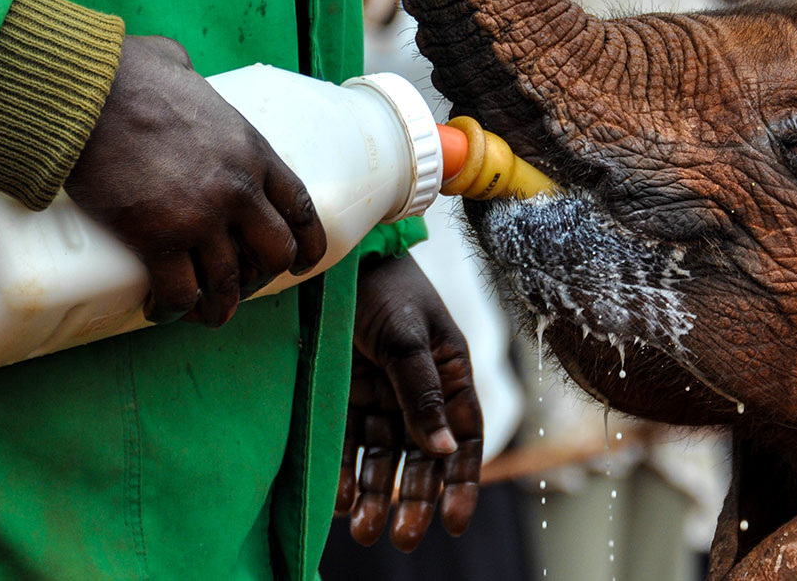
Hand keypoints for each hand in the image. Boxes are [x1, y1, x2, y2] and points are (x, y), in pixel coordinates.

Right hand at [64, 35, 325, 326]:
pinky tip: (162, 310)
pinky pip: (179, 292)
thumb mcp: (184, 68)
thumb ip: (194, 78)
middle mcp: (239, 191)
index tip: (301, 263)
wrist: (88, 92)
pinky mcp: (157, 238)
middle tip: (241, 287)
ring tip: (204, 313)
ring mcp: (201, 218)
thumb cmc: (127, 74)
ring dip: (219, 306)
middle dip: (262, 278)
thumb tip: (178, 66)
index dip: (307, 245)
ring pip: (230, 283)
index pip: (301, 210)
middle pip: (274, 255)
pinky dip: (174, 309)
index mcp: (253, 153)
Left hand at [338, 256, 482, 551]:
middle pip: (421, 456)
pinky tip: (338, 501)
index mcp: (449, 374)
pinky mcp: (341, 394)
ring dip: (377, 495)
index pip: (462, 437)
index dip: (460, 480)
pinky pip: (345, 443)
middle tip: (403, 539)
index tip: (453, 522)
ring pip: (383, 457)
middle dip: (414, 499)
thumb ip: (423, 393)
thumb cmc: (382, 287)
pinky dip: (344, 473)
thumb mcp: (409, 337)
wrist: (334, 256)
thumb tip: (442, 448)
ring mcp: (378, 394)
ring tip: (364, 530)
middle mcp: (417, 391)